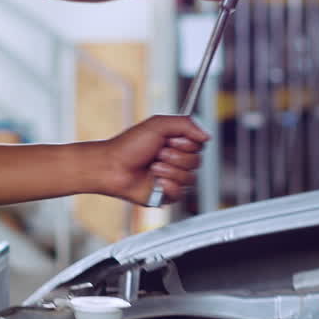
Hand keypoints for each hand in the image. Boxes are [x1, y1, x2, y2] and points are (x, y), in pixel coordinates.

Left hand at [94, 115, 208, 205]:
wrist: (112, 167)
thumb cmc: (128, 146)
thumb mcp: (158, 124)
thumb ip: (186, 124)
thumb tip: (206, 135)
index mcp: (176, 143)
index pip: (199, 144)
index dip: (186, 143)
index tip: (170, 140)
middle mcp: (176, 160)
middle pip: (197, 161)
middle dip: (175, 157)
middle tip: (157, 154)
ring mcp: (173, 177)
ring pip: (190, 177)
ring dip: (169, 171)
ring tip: (152, 167)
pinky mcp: (167, 194)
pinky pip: (181, 193)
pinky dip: (167, 185)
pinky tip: (154, 181)